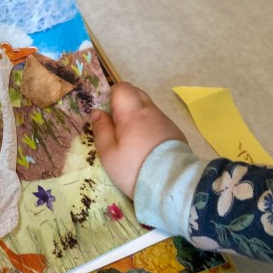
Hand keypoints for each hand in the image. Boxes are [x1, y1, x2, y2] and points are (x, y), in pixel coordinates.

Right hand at [90, 82, 187, 199]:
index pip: (122, 88)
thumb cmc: (134, 168)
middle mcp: (151, 112)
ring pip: (148, 108)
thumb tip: (97, 112)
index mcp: (132, 113)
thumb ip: (101, 129)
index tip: (106, 112)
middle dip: (124, 103)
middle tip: (116, 124)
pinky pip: (158, 121)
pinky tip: (147, 146)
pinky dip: (149, 126)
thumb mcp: (109, 153)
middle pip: (136, 93)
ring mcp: (165, 121)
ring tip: (131, 139)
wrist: (172, 185)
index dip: (112, 95)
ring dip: (137, 116)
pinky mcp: (175, 132)